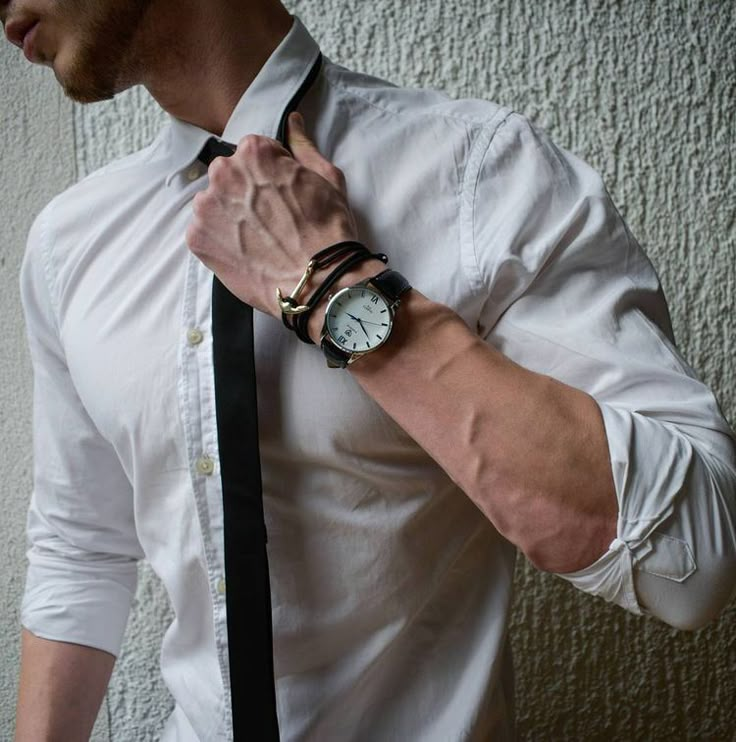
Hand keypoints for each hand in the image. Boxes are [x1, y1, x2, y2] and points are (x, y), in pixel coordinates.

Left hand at [185, 111, 359, 316]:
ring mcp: (207, 206)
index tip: (281, 196)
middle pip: (229, 176)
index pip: (253, 153)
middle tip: (271, 220)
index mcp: (254, 152)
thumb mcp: (328, 179)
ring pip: (214, 203)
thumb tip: (293, 122)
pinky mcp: (198, 238)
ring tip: (258, 240)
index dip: (270, 175)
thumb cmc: (328, 233)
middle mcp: (225, 173)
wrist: (318, 283)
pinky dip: (219, 241)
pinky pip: (204, 232)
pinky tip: (245, 253)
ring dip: (230, 216)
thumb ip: (303, 146)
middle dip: (245, 193)